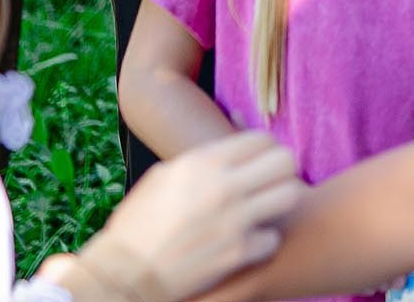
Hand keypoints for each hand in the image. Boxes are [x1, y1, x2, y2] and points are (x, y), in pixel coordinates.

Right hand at [83, 131, 302, 298]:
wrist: (123, 275)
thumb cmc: (138, 225)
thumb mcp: (163, 177)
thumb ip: (201, 160)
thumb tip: (232, 148)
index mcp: (202, 162)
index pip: (262, 139)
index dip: (265, 150)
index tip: (260, 162)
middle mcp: (222, 186)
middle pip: (285, 161)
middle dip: (281, 171)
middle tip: (270, 184)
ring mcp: (233, 220)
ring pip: (290, 194)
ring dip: (280, 201)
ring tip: (266, 209)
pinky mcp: (237, 253)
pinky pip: (274, 236)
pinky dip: (264, 240)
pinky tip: (250, 241)